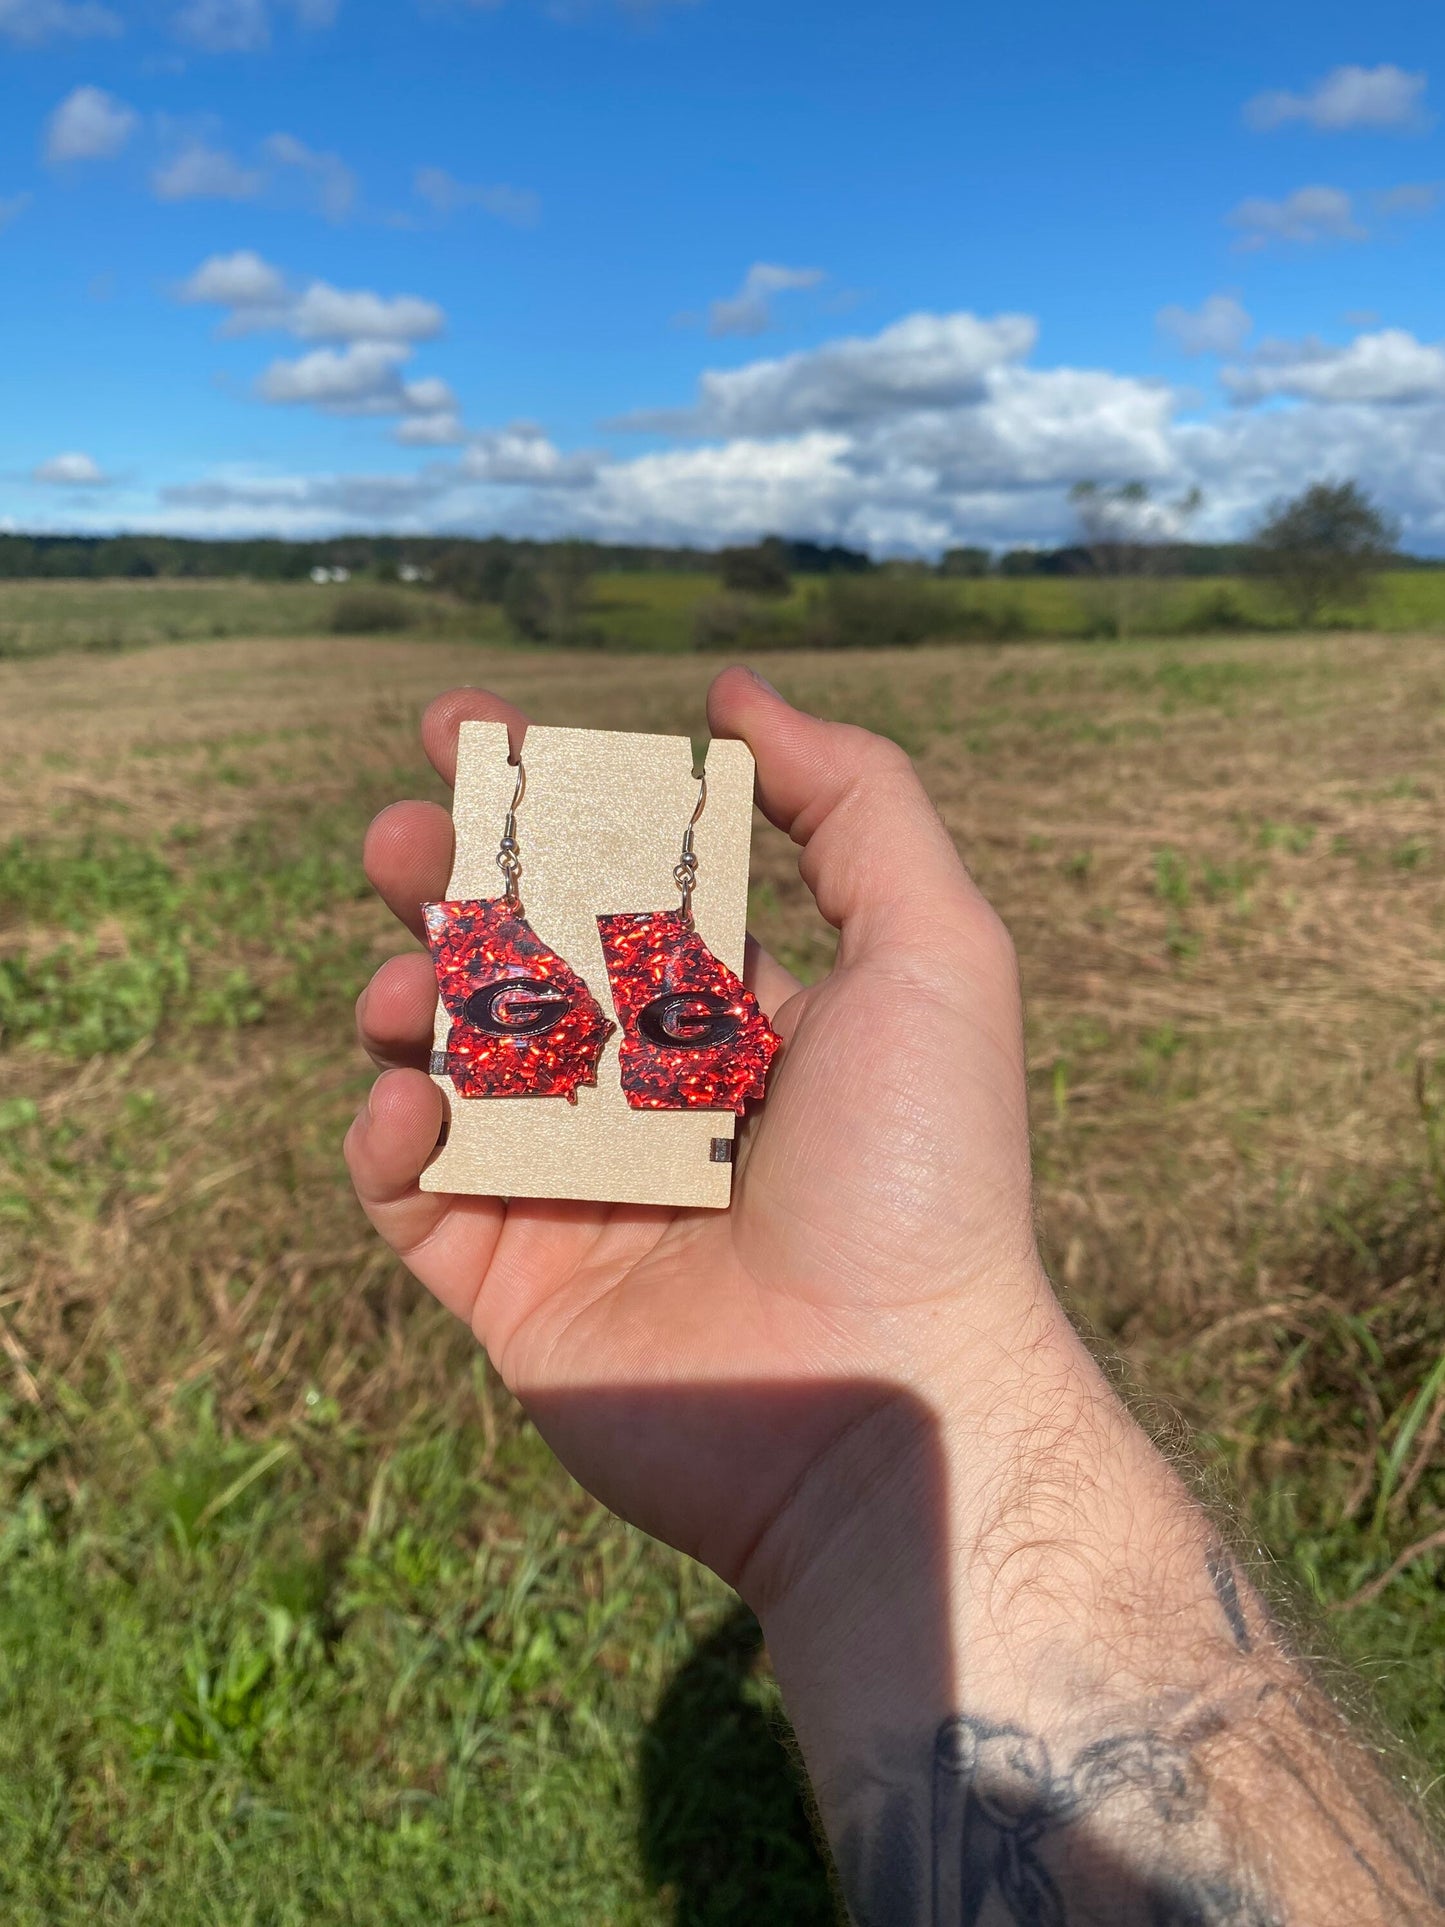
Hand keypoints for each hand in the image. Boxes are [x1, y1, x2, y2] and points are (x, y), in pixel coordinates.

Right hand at [346, 666, 1053, 1604]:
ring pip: (446, 1064)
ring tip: (405, 983)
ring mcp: (574, 1191)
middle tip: (399, 841)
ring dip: (403, 997)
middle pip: (512, 959)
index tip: (457, 727)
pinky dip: (389, 1136)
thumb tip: (734, 699)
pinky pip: (412, 1193)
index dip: (532, 798)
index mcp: (735, 1013)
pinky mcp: (513, 1286)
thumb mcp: (935, 950)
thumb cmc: (922, 1169)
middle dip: (442, 885)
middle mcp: (648, 1093)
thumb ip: (858, 802)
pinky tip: (415, 1103)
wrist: (886, 1397)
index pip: (612, 881)